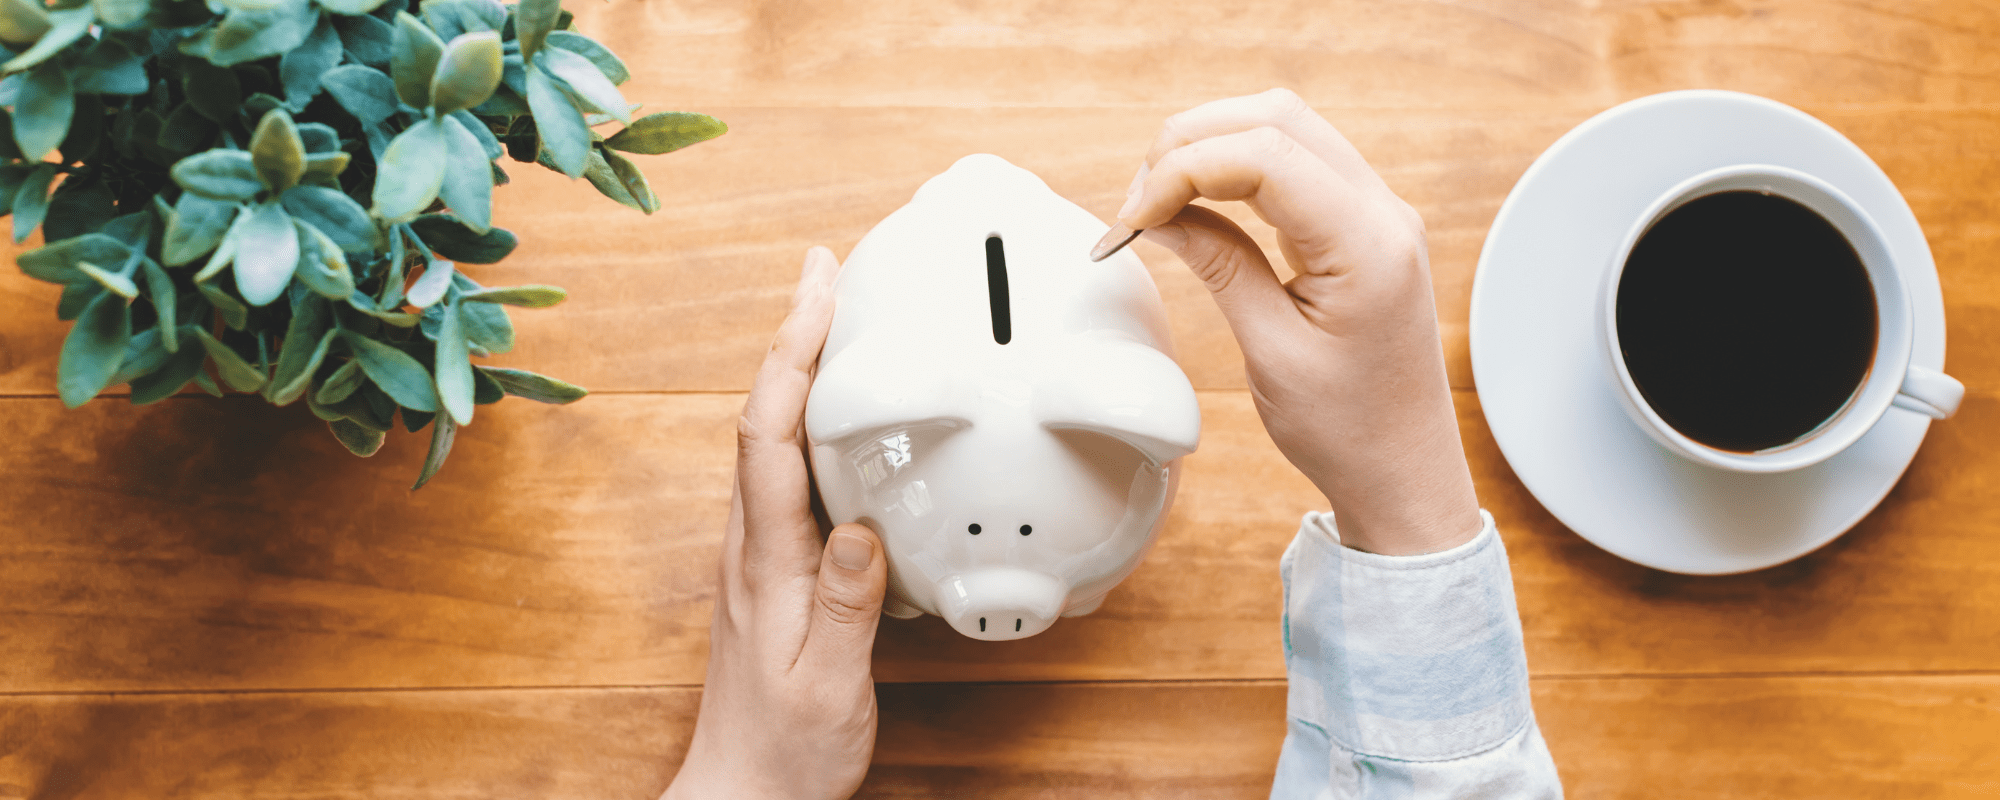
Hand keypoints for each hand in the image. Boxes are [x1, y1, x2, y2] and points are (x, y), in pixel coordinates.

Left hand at [665, 246, 888, 799]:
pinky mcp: (781, 569)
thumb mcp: (829, 684)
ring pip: (775, 438)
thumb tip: (862, 525)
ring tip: (835, 313)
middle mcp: (754, 545)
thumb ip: (847, 607)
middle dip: (793, 335)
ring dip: (801, 369)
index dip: (792, 356)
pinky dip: (814, 420)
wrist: (747, 793)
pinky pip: (793, 472)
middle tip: (828, 269)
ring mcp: (763, 554)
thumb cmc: (786, 750)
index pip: (768, 435)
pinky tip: (846, 413)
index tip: (820, 291)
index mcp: (764, 560)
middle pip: (764, 415)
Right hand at [1115, 89, 1480, 555]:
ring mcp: (1380, 213)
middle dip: (1191, 143)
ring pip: (1286, 128)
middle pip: (1275, 119)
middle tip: (1138, 203)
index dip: (1183, 169)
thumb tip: (1161, 213)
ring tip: (1159, 202)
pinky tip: (1198, 203)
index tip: (1134, 218)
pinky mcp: (1364, 225)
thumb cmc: (1349, 430)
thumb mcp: (1270, 352)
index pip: (1265, 156)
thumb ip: (1219, 265)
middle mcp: (1385, 213)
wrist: (1404, 470)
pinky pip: (1298, 163)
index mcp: (1369, 245)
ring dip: (1212, 147)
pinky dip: (1239, 168)